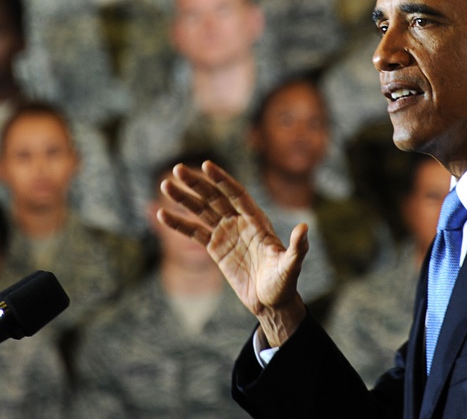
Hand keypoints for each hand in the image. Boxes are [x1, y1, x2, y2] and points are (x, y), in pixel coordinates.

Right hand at [158, 160, 308, 345]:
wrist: (270, 302)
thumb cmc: (284, 283)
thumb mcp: (291, 266)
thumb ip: (297, 248)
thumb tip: (304, 228)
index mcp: (256, 221)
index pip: (236, 194)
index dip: (222, 180)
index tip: (206, 165)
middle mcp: (240, 222)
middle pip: (215, 197)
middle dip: (197, 183)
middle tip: (177, 168)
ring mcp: (226, 233)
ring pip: (202, 211)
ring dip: (184, 198)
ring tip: (165, 185)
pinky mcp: (216, 248)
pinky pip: (195, 233)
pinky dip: (179, 223)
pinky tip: (162, 214)